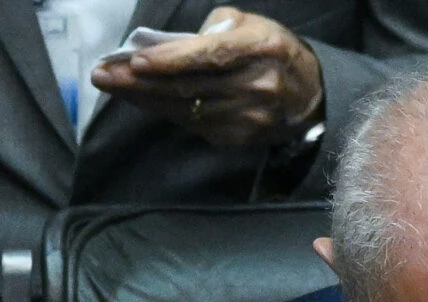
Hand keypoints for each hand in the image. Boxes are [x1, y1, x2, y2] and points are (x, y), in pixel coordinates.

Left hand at [91, 7, 323, 146]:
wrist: (309, 95)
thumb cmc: (271, 50)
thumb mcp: (252, 23)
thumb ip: (216, 26)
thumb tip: (173, 44)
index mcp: (262, 49)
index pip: (211, 56)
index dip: (170, 60)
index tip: (134, 60)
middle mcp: (258, 86)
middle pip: (191, 87)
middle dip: (141, 82)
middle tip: (103, 74)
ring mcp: (250, 117)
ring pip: (187, 109)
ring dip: (145, 99)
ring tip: (114, 86)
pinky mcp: (242, 137)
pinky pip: (195, 125)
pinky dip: (165, 111)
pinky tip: (145, 100)